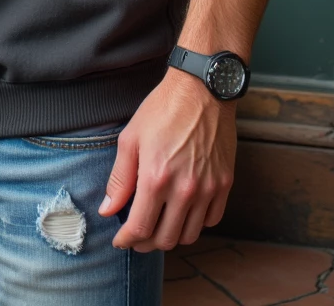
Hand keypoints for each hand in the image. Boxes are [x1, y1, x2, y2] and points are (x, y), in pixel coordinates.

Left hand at [98, 71, 236, 250]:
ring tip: (159, 224)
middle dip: (146, 243)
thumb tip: (108, 210)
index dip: (127, 240)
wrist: (202, 89)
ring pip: (189, 235)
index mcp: (156, 178)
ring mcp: (208, 189)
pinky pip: (211, 220)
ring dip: (171, 236)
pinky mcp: (225, 184)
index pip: (140, 228)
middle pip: (165, 239)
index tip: (121, 240)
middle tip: (137, 235)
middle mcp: (184, 189)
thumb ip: (119, 179)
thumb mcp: (131, 138)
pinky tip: (184, 212)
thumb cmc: (163, 109)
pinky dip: (196, 223)